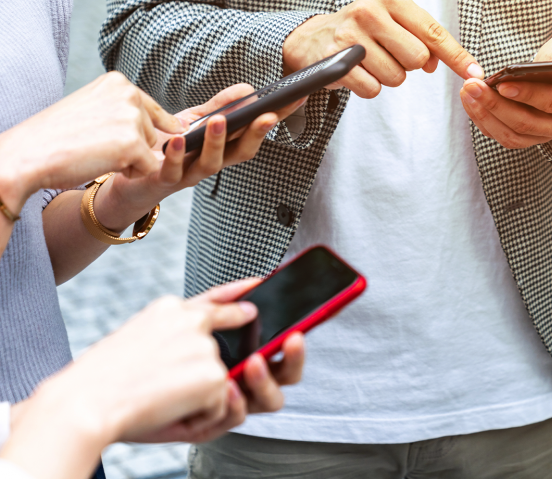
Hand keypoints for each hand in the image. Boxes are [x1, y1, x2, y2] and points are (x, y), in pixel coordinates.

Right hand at [0, 72, 183, 214]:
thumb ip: (128, 111)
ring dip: (131, 159)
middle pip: (153, 131)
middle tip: (96, 145)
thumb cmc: (57, 136)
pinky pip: (149, 167)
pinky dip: (131, 172)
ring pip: (152, 150)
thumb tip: (178, 126)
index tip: (117, 135)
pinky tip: (104, 164)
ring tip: (97, 153)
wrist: (28, 154)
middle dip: (132, 145)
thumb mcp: (94, 109)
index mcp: (117, 81)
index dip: (139, 129)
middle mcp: (128, 94)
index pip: (150, 109)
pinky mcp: (133, 144)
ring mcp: (132, 118)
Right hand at [4, 279, 258, 477]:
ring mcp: (206, 347)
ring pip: (216, 383)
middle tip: (156, 383)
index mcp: (168, 309)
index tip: (257, 286)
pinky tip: (167, 408)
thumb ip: (174, 332)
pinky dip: (197, 416)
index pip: (213, 299)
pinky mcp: (214, 374)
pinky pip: (217, 406)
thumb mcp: (135, 339)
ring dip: (193, 398)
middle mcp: (192, 321)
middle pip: (216, 354)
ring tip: (155, 395)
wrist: (85, 401)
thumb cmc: (101, 380)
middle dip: (194, 377)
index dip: (238, 295)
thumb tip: (213, 340)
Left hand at [92, 84, 297, 232]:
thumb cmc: (169, 148)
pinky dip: (178, 155)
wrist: (131, 177)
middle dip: (255, 134)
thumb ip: (220, 107)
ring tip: (221, 121)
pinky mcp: (164, 180)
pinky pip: (174, 170)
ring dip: (218, 142)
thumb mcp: (195, 123)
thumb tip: (248, 89)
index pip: (256, 132)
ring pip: (211, 164)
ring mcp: (190, 174)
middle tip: (267, 116)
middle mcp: (213, 163)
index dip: (276, 118)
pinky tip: (179, 138)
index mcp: (225, 148)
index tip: (295, 98)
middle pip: (242, 152)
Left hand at [126, 281, 304, 443]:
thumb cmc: (140, 358)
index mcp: (239, 354)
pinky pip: (235, 416)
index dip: (293, 340)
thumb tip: (254, 285)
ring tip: (253, 364)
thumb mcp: (184, 319)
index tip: (296, 326)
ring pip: (268, 399)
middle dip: (293, 358)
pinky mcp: (209, 423)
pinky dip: (234, 404)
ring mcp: (224, 403)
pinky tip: (226, 389)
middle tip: (290, 341)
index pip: (279, 349)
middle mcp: (237, 380)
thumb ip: (220, 304)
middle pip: (284, 374)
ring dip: (265, 380)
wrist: (99, 395)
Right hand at [283, 0, 482, 97]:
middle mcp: (369, 11)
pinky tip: (357, 71)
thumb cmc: (364, 31)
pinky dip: (369, 87)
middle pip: (417, 58)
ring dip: (387, 76)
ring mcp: (350, 36)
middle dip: (408, 64)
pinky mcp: (336, 62)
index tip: (475, 72)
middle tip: (389, 54)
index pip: (433, 32)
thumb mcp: (392, 22)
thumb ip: (421, 38)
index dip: (456, 56)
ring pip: (396, 77)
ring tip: (370, 61)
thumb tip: (437, 62)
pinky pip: (373, 89)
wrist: (313, 39)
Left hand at [458, 31, 551, 148]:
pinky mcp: (527, 137)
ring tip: (467, 91)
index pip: (551, 103)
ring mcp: (544, 136)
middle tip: (472, 86)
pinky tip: (470, 100)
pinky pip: (502, 135)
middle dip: (495, 104)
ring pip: (511, 134)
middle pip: (526, 122)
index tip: (502, 84)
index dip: (526, 95)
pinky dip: (483, 120)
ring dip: (484, 114)